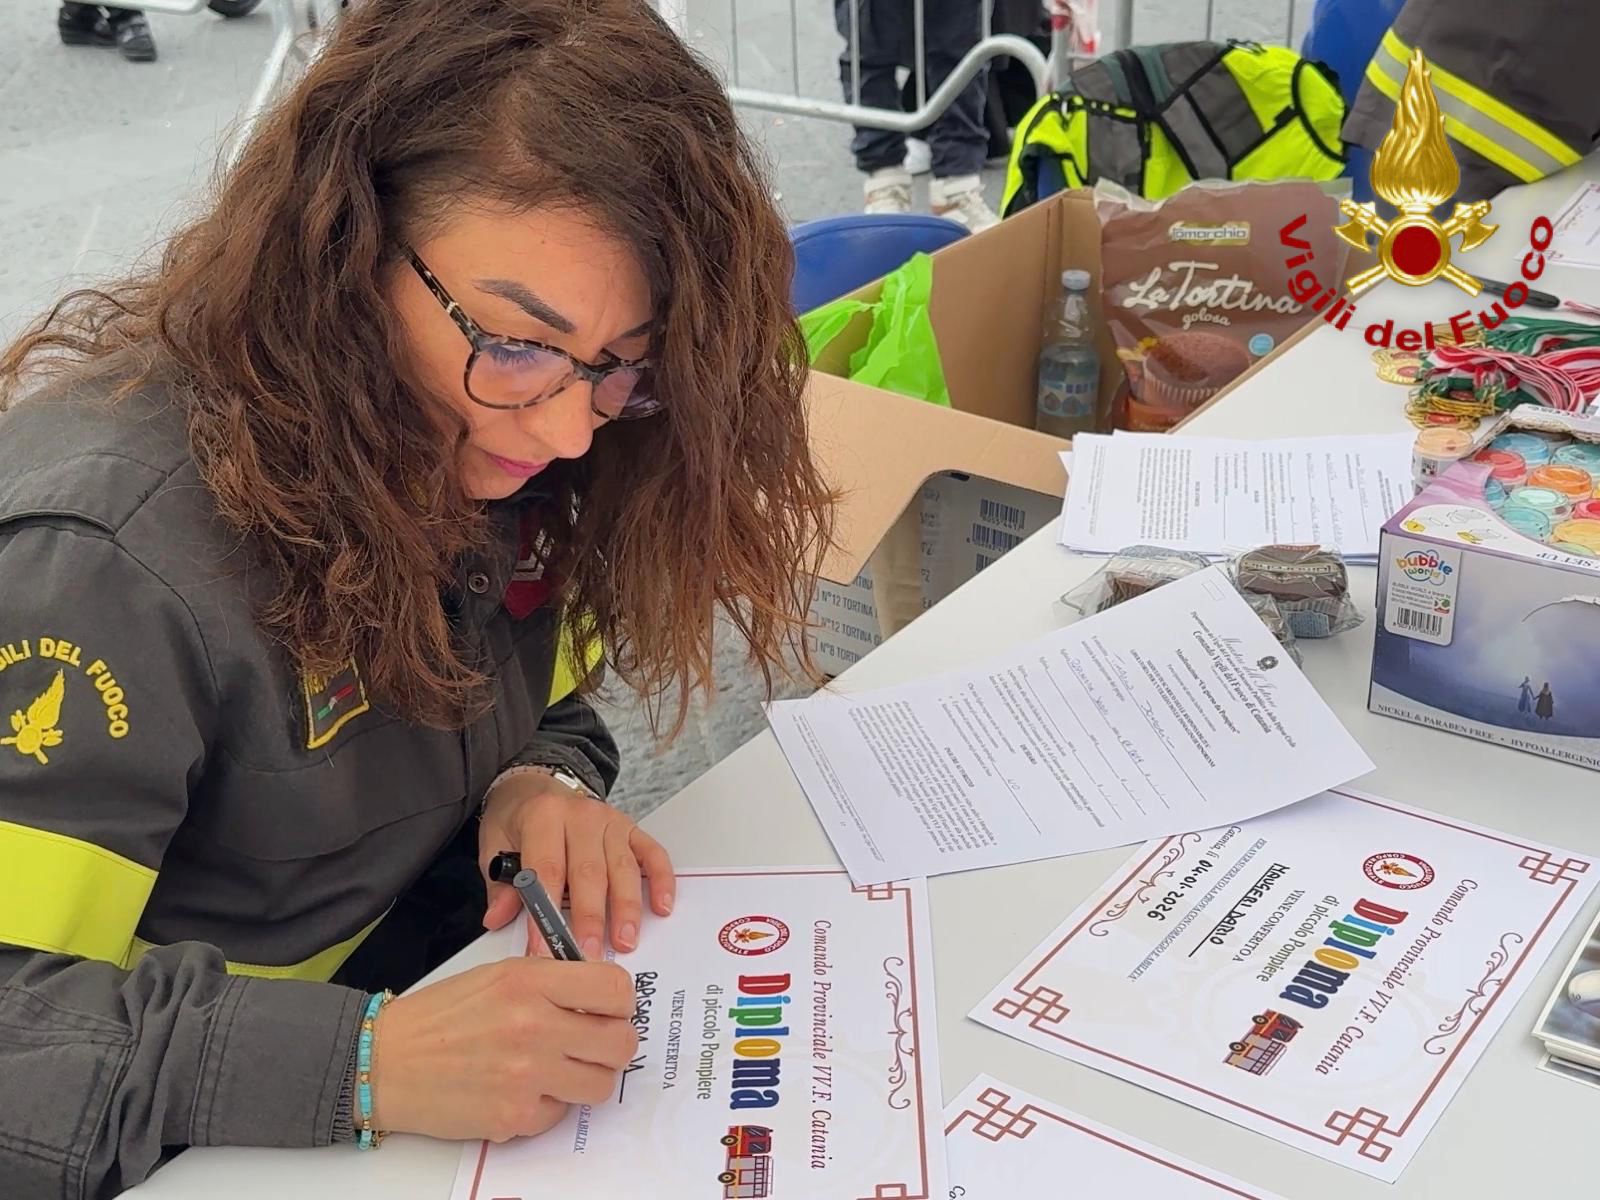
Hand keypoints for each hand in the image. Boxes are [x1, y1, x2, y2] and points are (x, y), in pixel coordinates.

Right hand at [370, 956, 636, 1140]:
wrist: (385, 1062)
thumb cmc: (439, 1017)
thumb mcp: (497, 976)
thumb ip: (550, 981)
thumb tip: (597, 995)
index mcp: (531, 982)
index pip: (616, 989)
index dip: (620, 1002)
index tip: (607, 1010)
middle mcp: (535, 1025)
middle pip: (621, 1042)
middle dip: (613, 1044)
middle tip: (592, 1044)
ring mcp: (527, 1074)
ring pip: (601, 1084)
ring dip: (587, 1078)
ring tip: (558, 1069)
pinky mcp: (515, 1115)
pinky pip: (561, 1114)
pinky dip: (548, 1106)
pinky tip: (521, 1090)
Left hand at [479, 771, 674, 957]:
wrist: (537, 787)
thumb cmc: (519, 822)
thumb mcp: (495, 846)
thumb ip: (501, 884)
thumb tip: (497, 918)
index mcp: (544, 817)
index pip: (546, 870)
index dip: (546, 913)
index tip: (543, 949)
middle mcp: (581, 816)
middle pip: (589, 872)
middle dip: (590, 918)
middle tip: (589, 954)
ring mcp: (610, 821)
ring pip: (622, 868)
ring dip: (626, 908)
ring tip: (625, 941)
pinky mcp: (632, 828)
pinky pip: (652, 854)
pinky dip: (661, 880)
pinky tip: (662, 907)